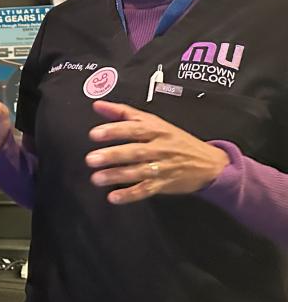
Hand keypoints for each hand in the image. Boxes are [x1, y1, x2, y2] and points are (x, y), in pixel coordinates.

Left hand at [85, 100, 230, 203]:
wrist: (209, 163)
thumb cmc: (176, 140)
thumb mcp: (153, 121)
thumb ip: (123, 113)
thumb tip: (97, 104)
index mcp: (156, 130)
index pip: (134, 128)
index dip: (114, 130)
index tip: (95, 134)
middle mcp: (159, 148)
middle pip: (135, 151)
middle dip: (113, 155)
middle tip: (91, 159)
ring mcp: (162, 167)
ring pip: (138, 171)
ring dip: (117, 176)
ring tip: (97, 178)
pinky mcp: (164, 184)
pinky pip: (146, 190)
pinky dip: (130, 194)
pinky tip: (114, 197)